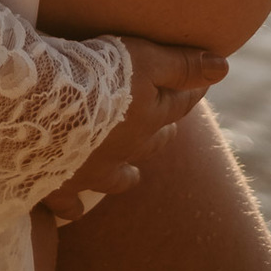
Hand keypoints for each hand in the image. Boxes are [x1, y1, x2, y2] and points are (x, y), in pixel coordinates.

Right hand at [40, 37, 227, 220]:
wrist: (46, 107)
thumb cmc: (97, 76)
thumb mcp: (144, 59)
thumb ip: (181, 65)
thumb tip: (224, 67)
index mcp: (148, 119)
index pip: (179, 104)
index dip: (192, 93)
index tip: (201, 86)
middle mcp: (127, 150)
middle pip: (152, 143)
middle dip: (162, 133)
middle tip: (168, 128)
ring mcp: (93, 170)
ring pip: (118, 177)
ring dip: (127, 174)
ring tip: (132, 175)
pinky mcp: (60, 182)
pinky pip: (70, 203)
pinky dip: (74, 207)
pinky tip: (74, 211)